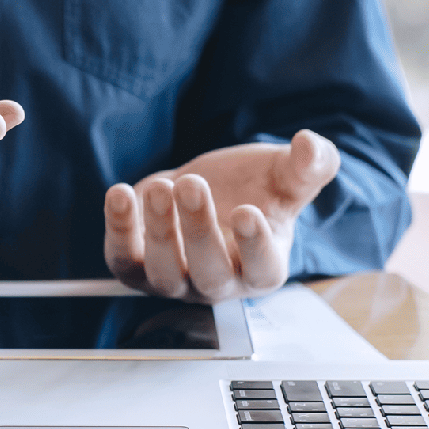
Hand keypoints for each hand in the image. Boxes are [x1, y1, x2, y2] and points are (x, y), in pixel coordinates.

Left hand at [104, 130, 339, 302]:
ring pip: (163, 272)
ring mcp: (174, 280)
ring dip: (158, 230)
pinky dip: (117, 229)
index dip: (254, 246)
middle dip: (198, 230)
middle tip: (193, 184)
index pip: (262, 269)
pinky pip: (122, 260)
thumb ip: (309, 165)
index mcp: (263, 267)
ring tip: (161, 187)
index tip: (247, 212)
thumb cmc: (253, 189)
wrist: (206, 188)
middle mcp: (218, 283)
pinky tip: (119, 193)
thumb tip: (311, 145)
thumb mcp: (285, 174)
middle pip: (209, 273)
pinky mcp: (135, 266)